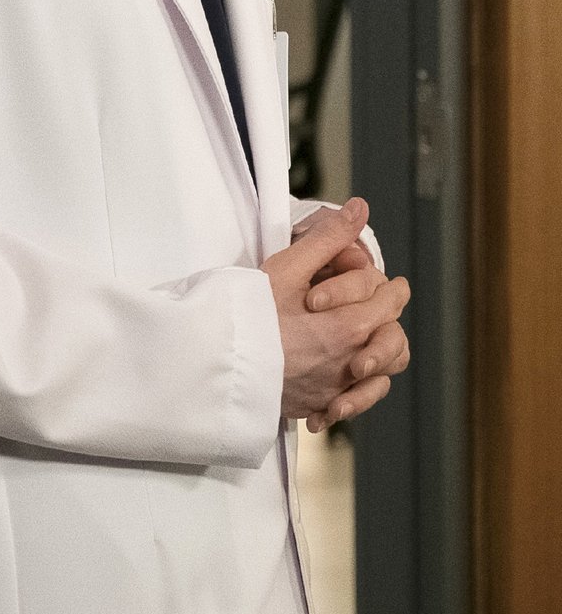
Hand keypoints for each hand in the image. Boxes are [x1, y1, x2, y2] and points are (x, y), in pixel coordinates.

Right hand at [261, 199, 410, 425]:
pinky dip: (356, 391)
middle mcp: (348, 362)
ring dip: (382, 358)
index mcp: (347, 326)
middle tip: (386, 304)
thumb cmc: (249, 315)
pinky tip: (342, 377)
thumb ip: (328, 238)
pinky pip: (353, 401)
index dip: (389, 287)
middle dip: (391, 318)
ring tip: (369, 340)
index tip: (389, 282)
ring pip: (382, 377)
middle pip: (394, 341)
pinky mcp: (318, 405)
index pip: (390, 303)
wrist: (218, 361)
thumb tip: (358, 209)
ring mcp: (335, 388)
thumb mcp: (287, 267)